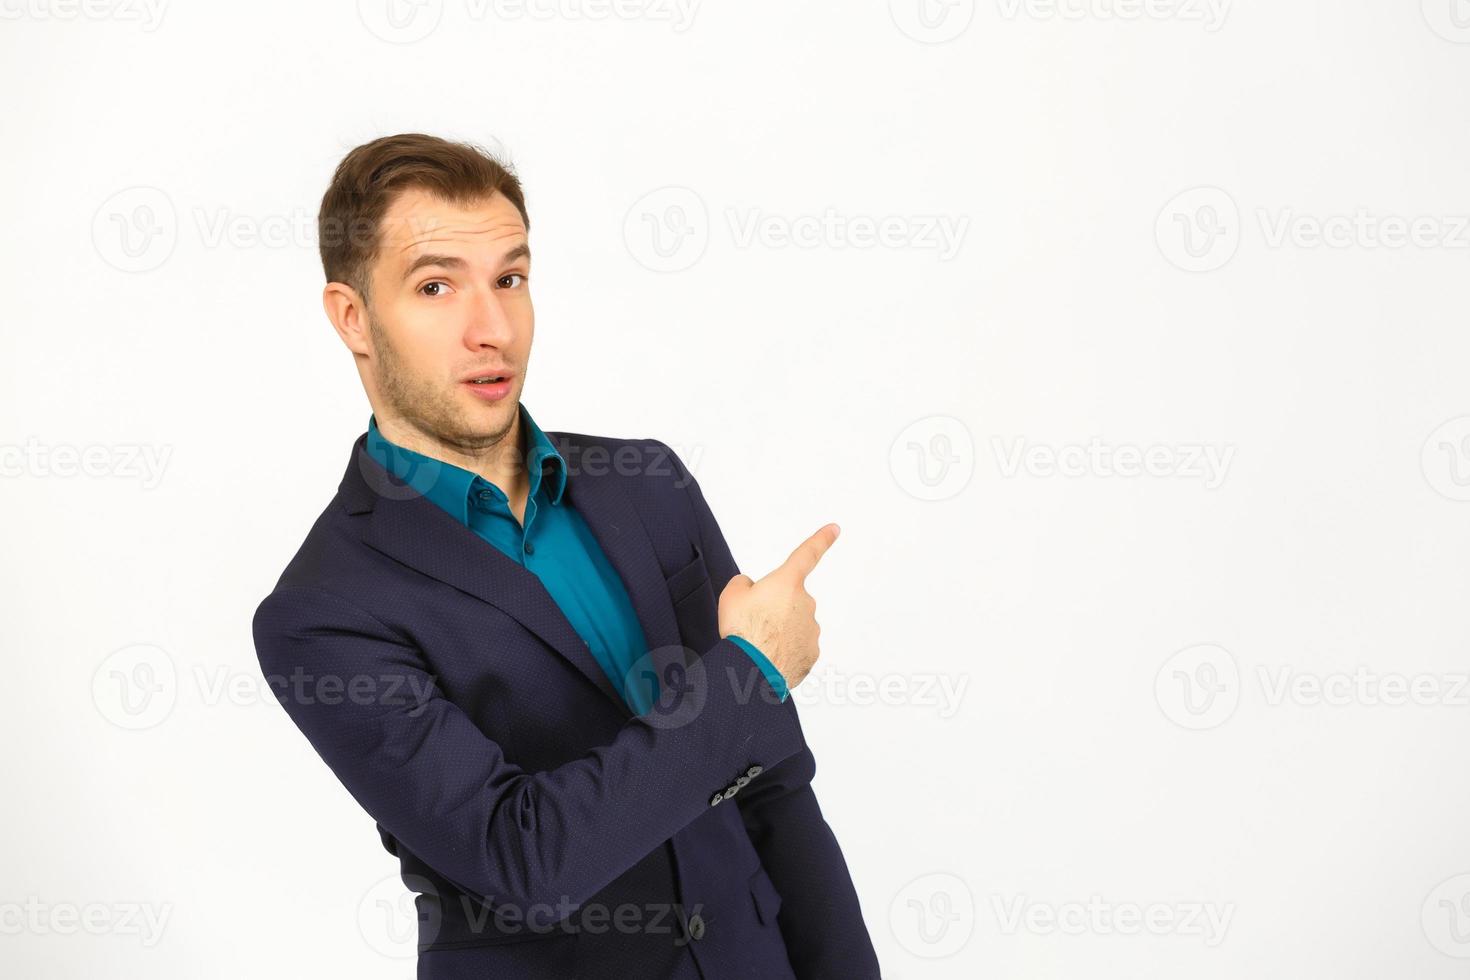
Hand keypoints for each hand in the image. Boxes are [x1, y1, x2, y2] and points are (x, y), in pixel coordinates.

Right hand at [716, 523, 839, 689]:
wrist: (751, 669)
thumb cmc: (742, 629)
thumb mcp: (731, 595)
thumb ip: (743, 584)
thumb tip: (751, 588)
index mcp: (787, 582)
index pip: (807, 554)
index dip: (821, 539)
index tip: (835, 528)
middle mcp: (805, 602)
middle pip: (789, 601)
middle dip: (774, 609)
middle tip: (753, 624)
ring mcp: (811, 629)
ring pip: (794, 625)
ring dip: (778, 632)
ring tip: (758, 645)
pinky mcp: (811, 653)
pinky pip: (797, 647)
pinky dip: (783, 651)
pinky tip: (768, 658)